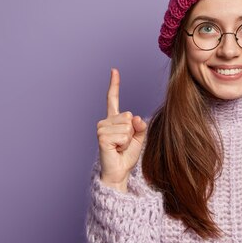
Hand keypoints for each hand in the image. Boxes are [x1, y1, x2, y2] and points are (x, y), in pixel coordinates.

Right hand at [96, 68, 147, 188]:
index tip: (114, 70)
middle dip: (132, 132)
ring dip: (128, 140)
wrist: (119, 172)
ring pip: (127, 126)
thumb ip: (140, 125)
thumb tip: (134, 118)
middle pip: (128, 116)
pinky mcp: (102, 137)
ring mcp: (101, 128)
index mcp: (114, 119)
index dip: (114, 84)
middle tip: (124, 144)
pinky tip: (116, 149)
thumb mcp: (139, 137)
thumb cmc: (127, 155)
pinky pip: (123, 135)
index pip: (113, 99)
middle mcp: (105, 121)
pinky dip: (124, 144)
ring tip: (119, 147)